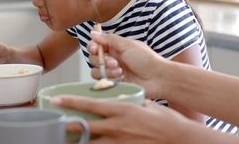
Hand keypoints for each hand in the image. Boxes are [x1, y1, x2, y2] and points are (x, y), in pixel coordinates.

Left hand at [52, 95, 192, 143]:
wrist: (182, 139)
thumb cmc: (168, 121)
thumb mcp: (148, 105)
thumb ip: (133, 102)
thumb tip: (126, 99)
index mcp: (121, 110)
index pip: (90, 105)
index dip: (70, 102)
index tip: (56, 100)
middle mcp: (117, 127)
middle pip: (85, 127)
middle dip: (68, 126)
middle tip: (55, 124)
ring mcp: (120, 142)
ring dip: (79, 143)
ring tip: (67, 141)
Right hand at [87, 32, 166, 98]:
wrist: (158, 78)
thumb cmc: (147, 60)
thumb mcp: (128, 45)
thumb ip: (109, 39)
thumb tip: (93, 33)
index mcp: (116, 48)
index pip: (96, 45)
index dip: (93, 47)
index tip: (95, 49)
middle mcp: (112, 59)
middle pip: (93, 59)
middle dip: (101, 61)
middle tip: (115, 62)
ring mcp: (113, 72)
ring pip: (97, 71)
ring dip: (106, 71)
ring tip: (120, 71)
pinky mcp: (115, 83)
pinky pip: (103, 82)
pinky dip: (110, 79)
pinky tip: (122, 78)